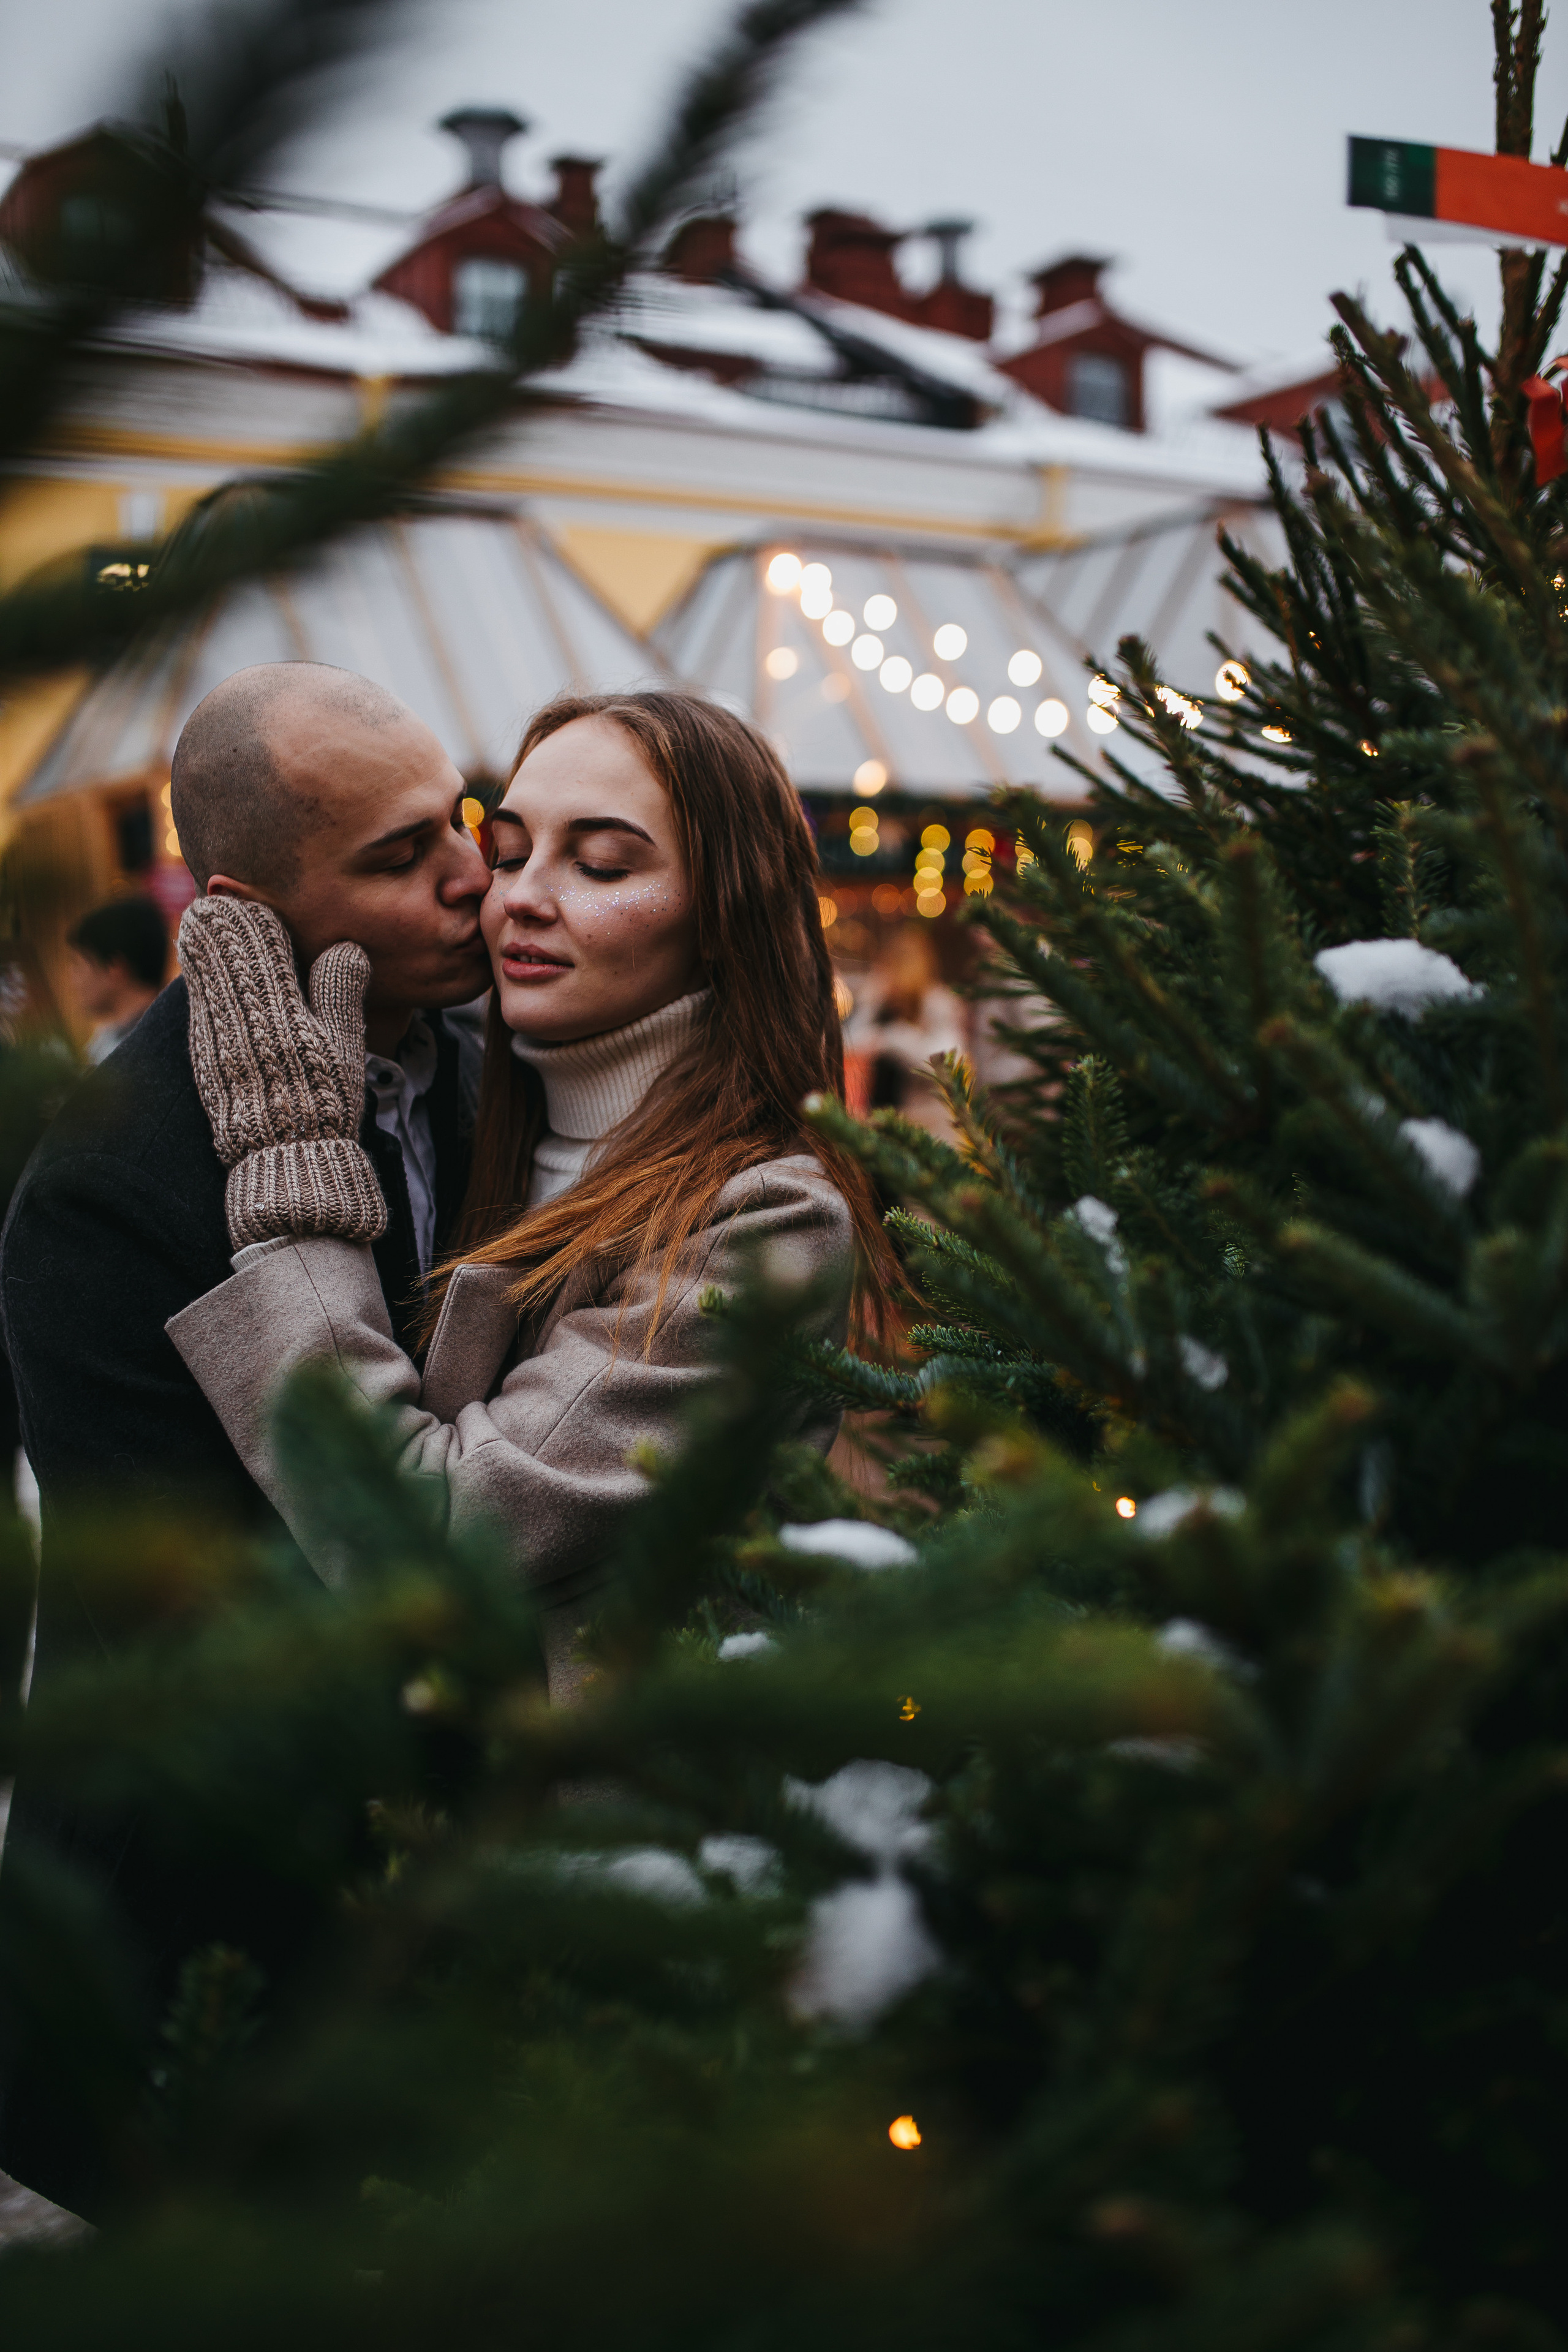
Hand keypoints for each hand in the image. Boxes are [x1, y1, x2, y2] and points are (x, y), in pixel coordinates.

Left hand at [178, 896, 387, 1250]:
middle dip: (224, 918)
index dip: (255, 911)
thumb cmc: (323, 1100)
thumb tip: (346, 945)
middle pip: (218, 941)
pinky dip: (200, 978)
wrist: (282, 1156)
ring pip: (199, 966)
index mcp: (279, 999)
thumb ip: (341, 988)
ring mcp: (213, 1029)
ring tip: (207, 922)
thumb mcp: (344, 1043)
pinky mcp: (200, 1049)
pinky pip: (195, 998)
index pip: (257, 933)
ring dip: (205, 944)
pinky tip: (205, 970)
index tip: (259, 902)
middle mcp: (238, 1008)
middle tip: (224, 898)